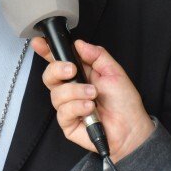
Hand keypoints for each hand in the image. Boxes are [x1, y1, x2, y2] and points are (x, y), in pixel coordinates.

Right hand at [31, 38, 155, 161]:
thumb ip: (97, 55)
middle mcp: (71, 88)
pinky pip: (63, 111)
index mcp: (80, 73)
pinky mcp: (67, 122)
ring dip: (76, 91)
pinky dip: (77, 106)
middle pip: (49, 75)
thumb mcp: (114, 72)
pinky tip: (90, 108)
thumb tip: (79, 44)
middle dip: (57, 70)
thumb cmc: (124, 101)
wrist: (131, 127)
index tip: (40, 43)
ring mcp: (68, 106)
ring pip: (56, 94)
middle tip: (72, 71)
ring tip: (93, 95)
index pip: (58, 60)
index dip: (46, 51)